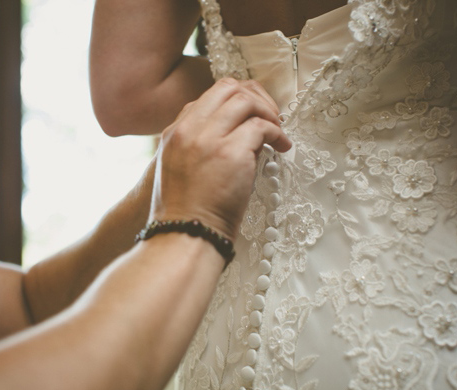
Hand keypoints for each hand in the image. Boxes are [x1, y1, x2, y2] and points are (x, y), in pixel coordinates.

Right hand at [150, 78, 291, 240]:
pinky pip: (261, 126)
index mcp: (175, 132)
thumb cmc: (186, 211)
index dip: (236, 100)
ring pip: (245, 101)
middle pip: (227, 88)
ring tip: (278, 131)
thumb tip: (233, 133)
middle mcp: (189, 129)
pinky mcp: (231, 153)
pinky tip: (281, 147)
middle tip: (270, 117)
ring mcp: (209, 139)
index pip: (209, 96)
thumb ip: (197, 145)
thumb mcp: (179, 168)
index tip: (251, 114)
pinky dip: (277, 133)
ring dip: (268, 112)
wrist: (186, 235)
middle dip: (255, 97)